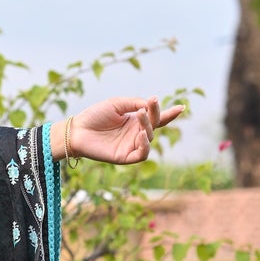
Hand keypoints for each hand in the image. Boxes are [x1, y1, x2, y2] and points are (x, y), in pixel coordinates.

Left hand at [59, 97, 184, 165]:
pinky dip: (145, 145)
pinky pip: (142, 154)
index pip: (156, 119)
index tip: (182, 107)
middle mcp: (135, 134)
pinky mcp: (125, 157)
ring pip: (149, 138)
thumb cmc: (95, 115)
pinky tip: (140, 134)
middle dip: (154, 114)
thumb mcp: (117, 104)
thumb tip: (152, 103)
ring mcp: (131, 146)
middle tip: (148, 105)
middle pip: (154, 126)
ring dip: (148, 126)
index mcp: (135, 121)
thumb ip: (135, 103)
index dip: (169, 114)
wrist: (77, 130)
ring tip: (140, 116)